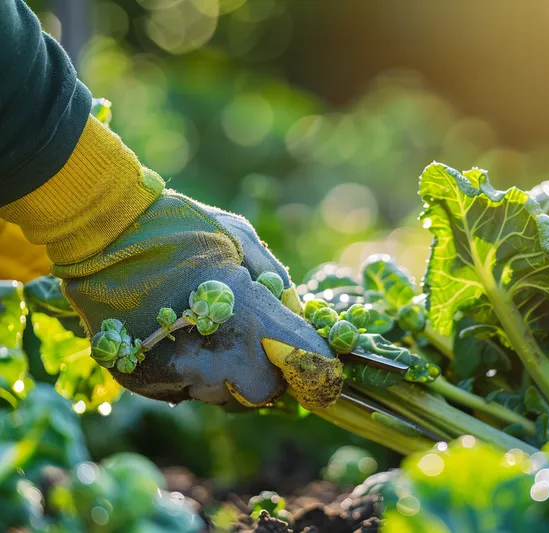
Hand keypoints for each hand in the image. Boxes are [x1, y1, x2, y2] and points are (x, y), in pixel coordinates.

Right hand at [54, 182, 340, 408]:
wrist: (101, 234)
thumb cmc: (179, 228)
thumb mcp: (241, 238)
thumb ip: (278, 281)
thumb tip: (300, 316)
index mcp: (249, 313)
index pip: (304, 360)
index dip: (314, 361)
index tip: (317, 358)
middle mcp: (217, 354)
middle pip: (264, 391)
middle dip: (267, 370)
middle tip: (254, 341)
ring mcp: (178, 373)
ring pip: (224, 396)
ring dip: (228, 376)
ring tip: (208, 334)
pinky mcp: (145, 382)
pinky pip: (186, 392)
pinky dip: (192, 375)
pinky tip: (178, 340)